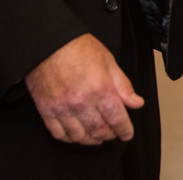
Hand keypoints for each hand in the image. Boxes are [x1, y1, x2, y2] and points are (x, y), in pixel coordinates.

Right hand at [25, 33, 144, 144]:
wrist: (48, 43)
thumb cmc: (78, 48)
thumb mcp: (108, 61)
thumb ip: (123, 85)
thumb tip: (136, 102)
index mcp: (100, 88)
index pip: (117, 118)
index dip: (125, 129)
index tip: (127, 134)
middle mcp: (81, 102)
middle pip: (99, 130)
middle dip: (109, 135)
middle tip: (113, 133)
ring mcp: (62, 108)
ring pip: (79, 136)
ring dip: (91, 140)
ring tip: (97, 136)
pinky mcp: (46, 110)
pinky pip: (59, 134)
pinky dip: (70, 138)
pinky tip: (77, 135)